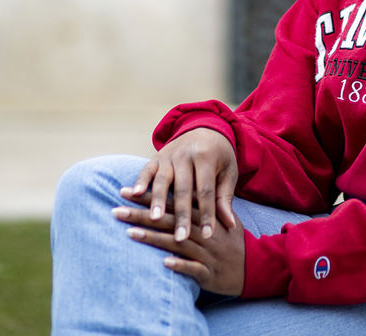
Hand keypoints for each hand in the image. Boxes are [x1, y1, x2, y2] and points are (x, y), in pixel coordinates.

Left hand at [113, 203, 244, 295]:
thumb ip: (200, 203)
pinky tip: (164, 263)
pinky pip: (194, 268)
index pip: (172, 201)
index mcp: (203, 214)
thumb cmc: (232, 239)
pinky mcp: (210, 272)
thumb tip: (180, 191)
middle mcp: (202, 230)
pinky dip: (180, 265)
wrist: (256, 265)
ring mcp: (206, 251)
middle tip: (116, 210)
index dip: (149, 196)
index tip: (126, 191)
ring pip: (177, 242)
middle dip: (141, 215)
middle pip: (169, 219)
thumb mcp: (219, 215)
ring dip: (154, 239)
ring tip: (130, 234)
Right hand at [120, 129, 237, 243]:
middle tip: (181, 238)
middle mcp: (186, 154)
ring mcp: (170, 155)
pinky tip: (135, 194)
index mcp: (206, 157)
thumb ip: (225, 197)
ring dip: (158, 200)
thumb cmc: (220, 155)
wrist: (205, 127)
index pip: (206, 190)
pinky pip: (147, 169)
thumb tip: (230, 225)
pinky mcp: (157, 157)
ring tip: (155, 219)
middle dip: (182, 215)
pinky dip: (141, 180)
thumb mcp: (228, 172)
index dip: (207, 214)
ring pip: (163, 180)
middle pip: (183, 188)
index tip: (208, 235)